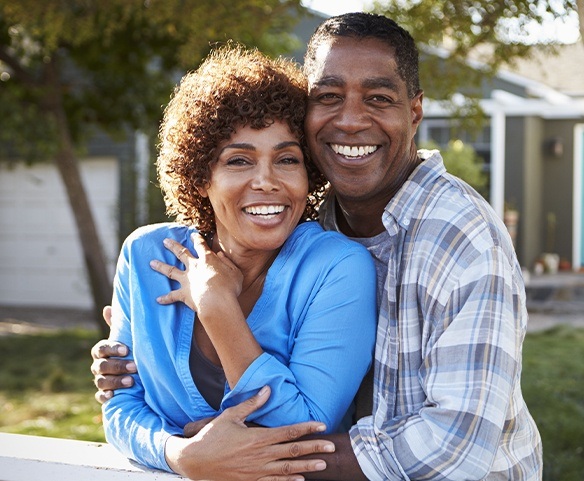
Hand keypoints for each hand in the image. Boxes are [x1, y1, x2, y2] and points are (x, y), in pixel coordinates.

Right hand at [90, 305, 135, 403]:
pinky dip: (105, 396)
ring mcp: (100, 380)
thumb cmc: (129, 351)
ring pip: (101, 381)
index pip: (101, 348)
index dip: (112, 349)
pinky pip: (99, 397)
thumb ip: (118, 325)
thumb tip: (107, 308)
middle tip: (134, 366)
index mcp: (102, 351)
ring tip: (131, 381)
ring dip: (115, 381)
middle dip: (118, 366)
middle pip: (102, 366)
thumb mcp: (126, 338)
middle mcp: (98, 365)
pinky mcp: (104, 394)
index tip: (126, 349)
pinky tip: (113, 395)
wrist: (134, 374)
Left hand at [150, 233, 242, 315]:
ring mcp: (187, 280)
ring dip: (160, 266)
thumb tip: (220, 255)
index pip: (201, 245)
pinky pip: (172, 296)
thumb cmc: (229, 287)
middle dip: (173, 246)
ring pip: (170, 270)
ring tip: (151, 262)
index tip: (192, 234)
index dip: (197, 239)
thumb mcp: (235, 272)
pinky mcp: (183, 294)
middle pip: (181, 253)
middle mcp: (194, 267)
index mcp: (208, 259)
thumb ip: (228, 262)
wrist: (217, 301)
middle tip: (165, 241)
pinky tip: (158, 299)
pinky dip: (165, 298)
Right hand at [166, 386, 334, 480]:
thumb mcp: (231, 415)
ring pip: (287, 470)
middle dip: (314, 449)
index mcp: (257, 437)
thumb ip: (252, 403)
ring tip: (322, 465)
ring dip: (306, 467)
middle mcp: (260, 455)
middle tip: (332, 448)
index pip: (288, 432)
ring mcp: (256, 471)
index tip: (322, 426)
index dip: (307, 428)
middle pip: (293, 452)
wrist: (194, 461)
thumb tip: (268, 389)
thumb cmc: (212, 436)